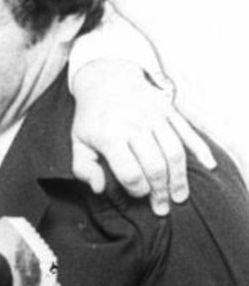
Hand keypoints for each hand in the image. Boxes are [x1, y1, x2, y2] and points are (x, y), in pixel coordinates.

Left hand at [71, 59, 215, 215]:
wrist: (107, 77)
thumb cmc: (92, 117)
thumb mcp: (78, 141)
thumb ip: (83, 169)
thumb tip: (99, 188)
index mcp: (109, 135)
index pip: (130, 172)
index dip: (137, 190)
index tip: (139, 196)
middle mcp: (134, 124)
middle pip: (155, 165)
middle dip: (160, 191)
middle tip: (162, 208)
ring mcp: (154, 115)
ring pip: (174, 151)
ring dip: (179, 178)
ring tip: (179, 197)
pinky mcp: (169, 109)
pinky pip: (188, 132)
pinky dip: (200, 150)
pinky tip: (208, 166)